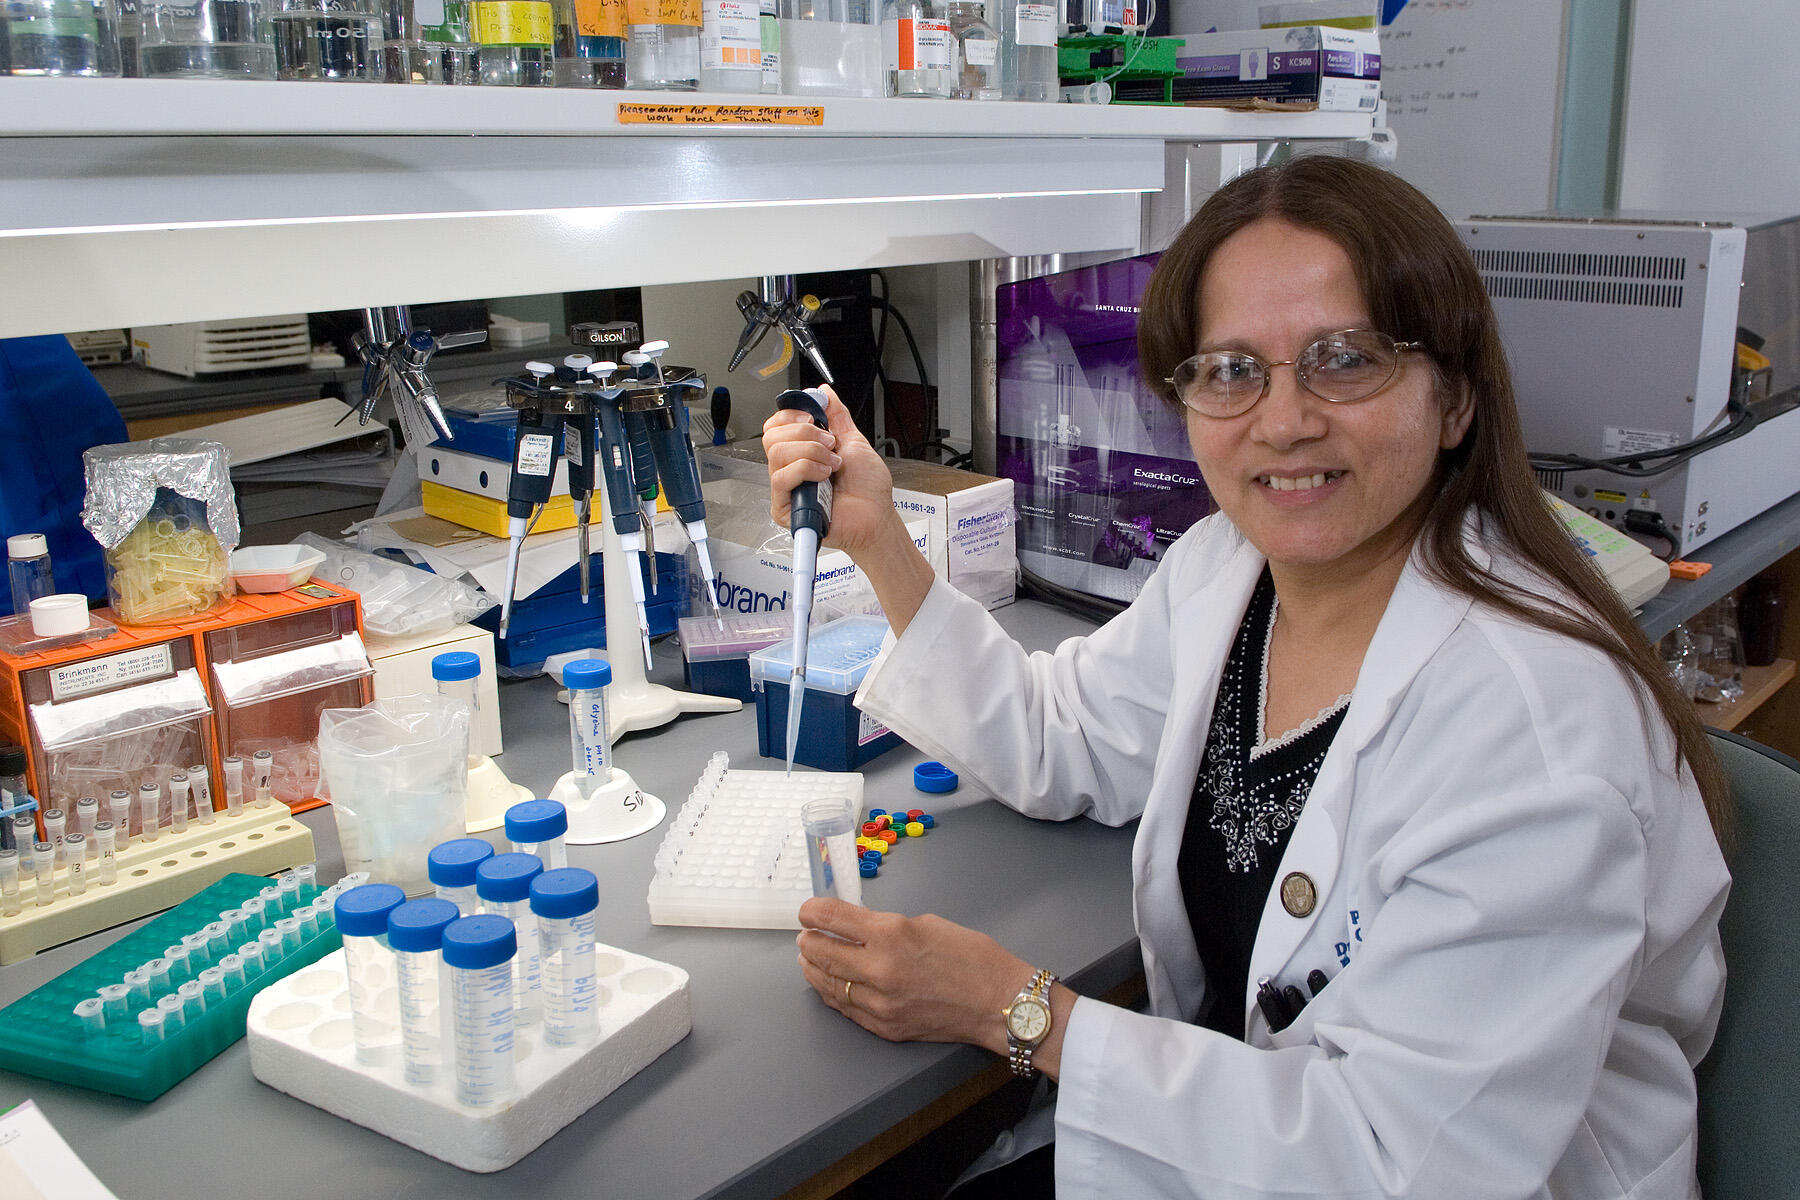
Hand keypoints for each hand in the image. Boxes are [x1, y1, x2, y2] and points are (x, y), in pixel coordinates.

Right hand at [762, 386, 903, 561]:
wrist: (877, 515)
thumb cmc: (868, 488)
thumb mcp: (854, 440)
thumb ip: (837, 415)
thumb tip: (823, 392)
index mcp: (801, 451)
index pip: (776, 425)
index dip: (791, 414)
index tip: (814, 416)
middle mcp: (790, 468)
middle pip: (771, 436)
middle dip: (805, 432)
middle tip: (830, 444)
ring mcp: (786, 488)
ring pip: (777, 453)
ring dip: (811, 452)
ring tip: (832, 464)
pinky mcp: (784, 508)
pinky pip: (781, 478)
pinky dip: (806, 469)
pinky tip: (824, 477)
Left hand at [796, 898, 1035, 1054]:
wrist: (999, 1003)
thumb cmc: (973, 957)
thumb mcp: (926, 923)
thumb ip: (887, 926)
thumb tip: (858, 929)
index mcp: (891, 934)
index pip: (832, 918)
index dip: (813, 912)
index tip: (808, 911)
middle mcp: (879, 969)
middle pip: (821, 951)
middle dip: (809, 940)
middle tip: (807, 935)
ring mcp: (879, 1003)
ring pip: (827, 983)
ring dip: (814, 967)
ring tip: (810, 957)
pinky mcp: (884, 1027)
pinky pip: (845, 1008)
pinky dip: (832, 992)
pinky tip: (829, 982)